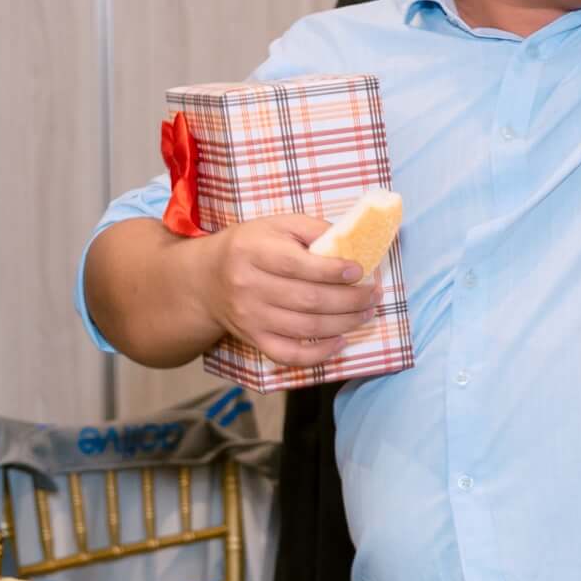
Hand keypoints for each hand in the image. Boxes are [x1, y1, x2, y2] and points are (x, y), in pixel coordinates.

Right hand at [194, 213, 374, 367]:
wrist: (206, 279)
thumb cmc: (252, 246)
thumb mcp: (278, 224)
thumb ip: (314, 229)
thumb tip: (353, 242)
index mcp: (254, 252)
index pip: (298, 265)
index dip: (334, 270)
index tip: (359, 270)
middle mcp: (248, 286)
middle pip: (309, 300)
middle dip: (351, 300)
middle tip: (374, 294)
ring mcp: (250, 317)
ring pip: (306, 328)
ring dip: (345, 323)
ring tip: (367, 312)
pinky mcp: (253, 339)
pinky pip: (289, 355)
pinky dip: (319, 354)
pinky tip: (340, 341)